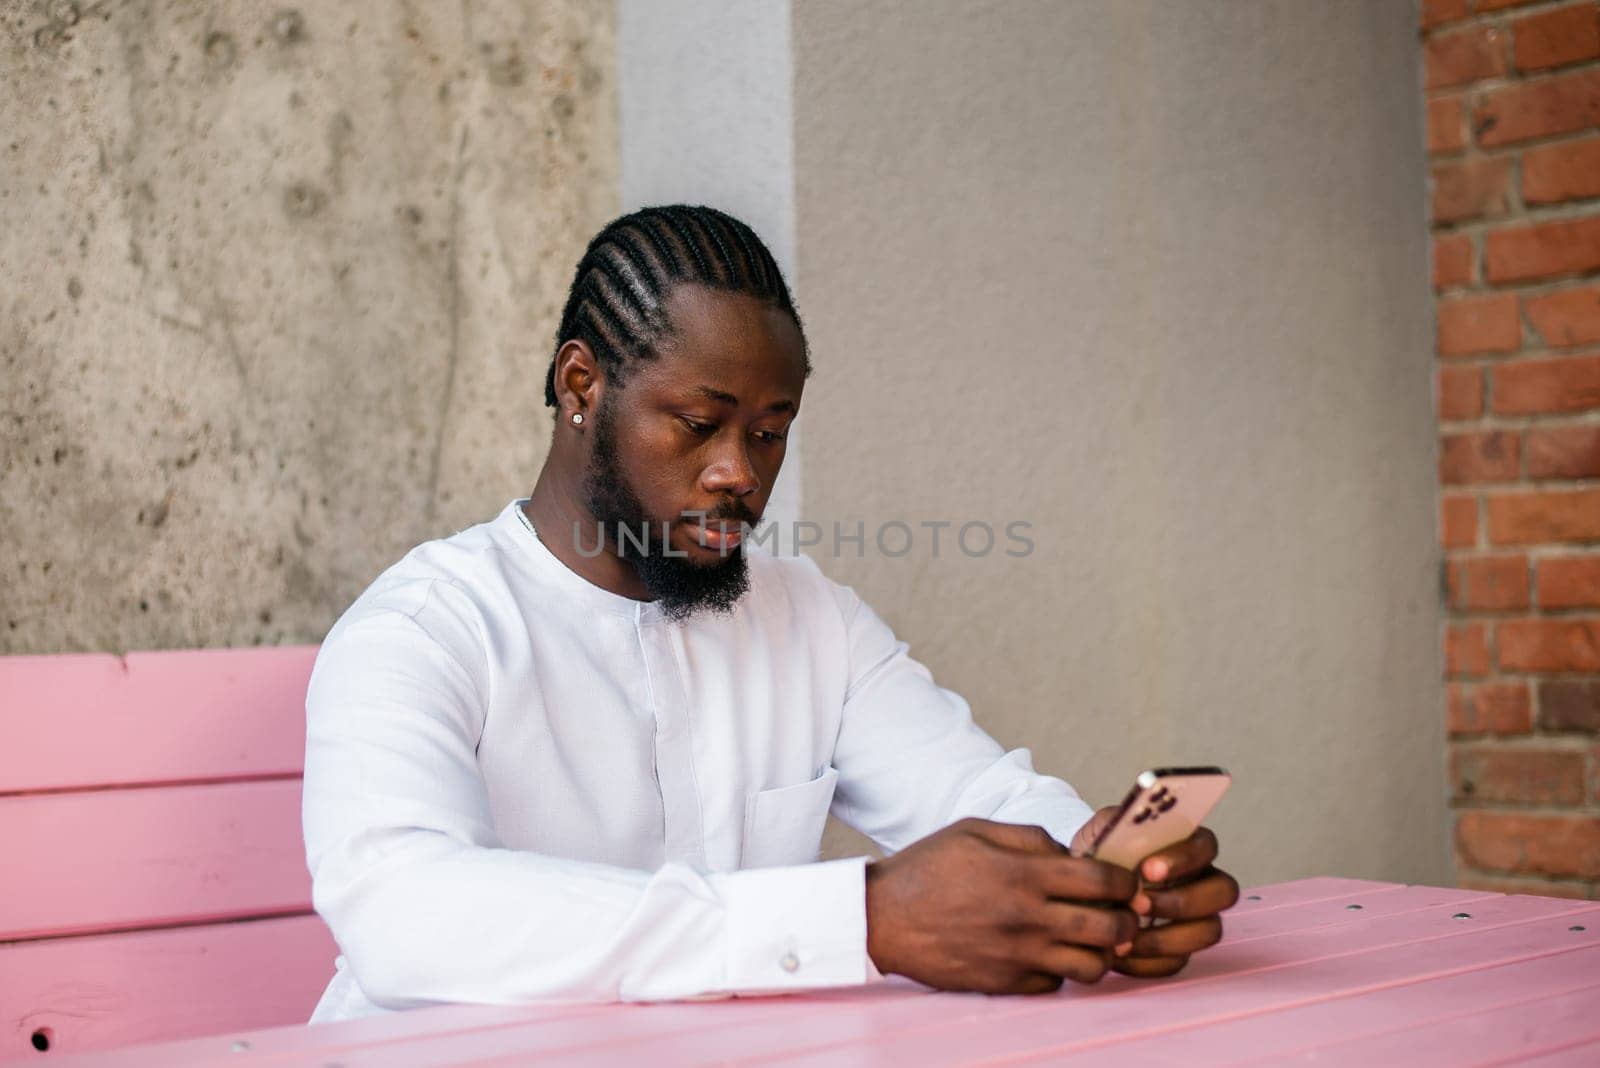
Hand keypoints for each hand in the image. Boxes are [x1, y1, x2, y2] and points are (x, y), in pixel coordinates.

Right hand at [865, 818, 1138, 994]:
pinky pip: (1056, 983)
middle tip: (1121, 913)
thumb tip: (1071, 855)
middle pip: (1110, 929)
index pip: (1103, 881)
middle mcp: (1027, 918)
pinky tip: (1050, 953)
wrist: (883, 917)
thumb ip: (1030, 838)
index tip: (1124, 883)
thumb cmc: (928, 867)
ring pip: (1092, 966)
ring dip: (1101, 952)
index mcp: (1024, 874)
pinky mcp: (1005, 981)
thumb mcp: (976, 831)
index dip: (1126, 881)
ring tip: (1090, 938)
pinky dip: (1062, 971)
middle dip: (1127, 920)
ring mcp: (1017, 954)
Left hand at [1070, 806, 1239, 978]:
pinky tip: (1122, 952)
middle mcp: (1202, 881)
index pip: (1205, 846)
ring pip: (1209, 931)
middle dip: (1181, 901)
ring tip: (1125, 935)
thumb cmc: (1100, 857)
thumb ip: (1116, 827)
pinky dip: (1149, 961)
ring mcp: (1197, 918)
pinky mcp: (1180, 949)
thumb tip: (1127, 838)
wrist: (1081, 890)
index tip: (1146, 870)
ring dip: (1167, 936)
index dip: (1183, 859)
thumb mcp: (1103, 832)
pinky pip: (1180, 961)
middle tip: (1138, 904)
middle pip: (1224, 891)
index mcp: (1187, 846)